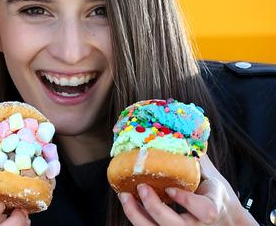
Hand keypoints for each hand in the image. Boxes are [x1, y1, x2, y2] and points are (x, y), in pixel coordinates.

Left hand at [118, 154, 257, 224]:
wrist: (222, 221)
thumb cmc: (214, 196)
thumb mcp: (212, 177)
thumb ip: (197, 159)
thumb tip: (182, 129)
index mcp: (213, 208)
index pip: (205, 211)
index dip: (187, 201)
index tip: (170, 188)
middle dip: (155, 208)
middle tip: (142, 187)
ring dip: (136, 215)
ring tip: (124, 196)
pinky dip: (135, 217)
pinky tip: (127, 202)